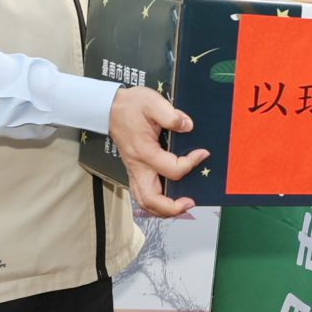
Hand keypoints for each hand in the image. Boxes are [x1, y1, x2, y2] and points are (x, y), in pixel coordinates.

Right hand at [107, 85, 206, 218]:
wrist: (109, 107)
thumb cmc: (130, 105)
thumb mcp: (152, 102)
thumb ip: (171, 115)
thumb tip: (188, 126)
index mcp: (144, 152)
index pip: (172, 170)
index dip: (191, 164)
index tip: (202, 154)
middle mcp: (138, 166)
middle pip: (151, 200)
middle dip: (172, 207)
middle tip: (190, 202)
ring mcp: (134, 170)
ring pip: (145, 201)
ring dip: (163, 209)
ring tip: (181, 205)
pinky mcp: (134, 169)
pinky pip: (143, 194)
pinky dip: (156, 202)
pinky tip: (169, 197)